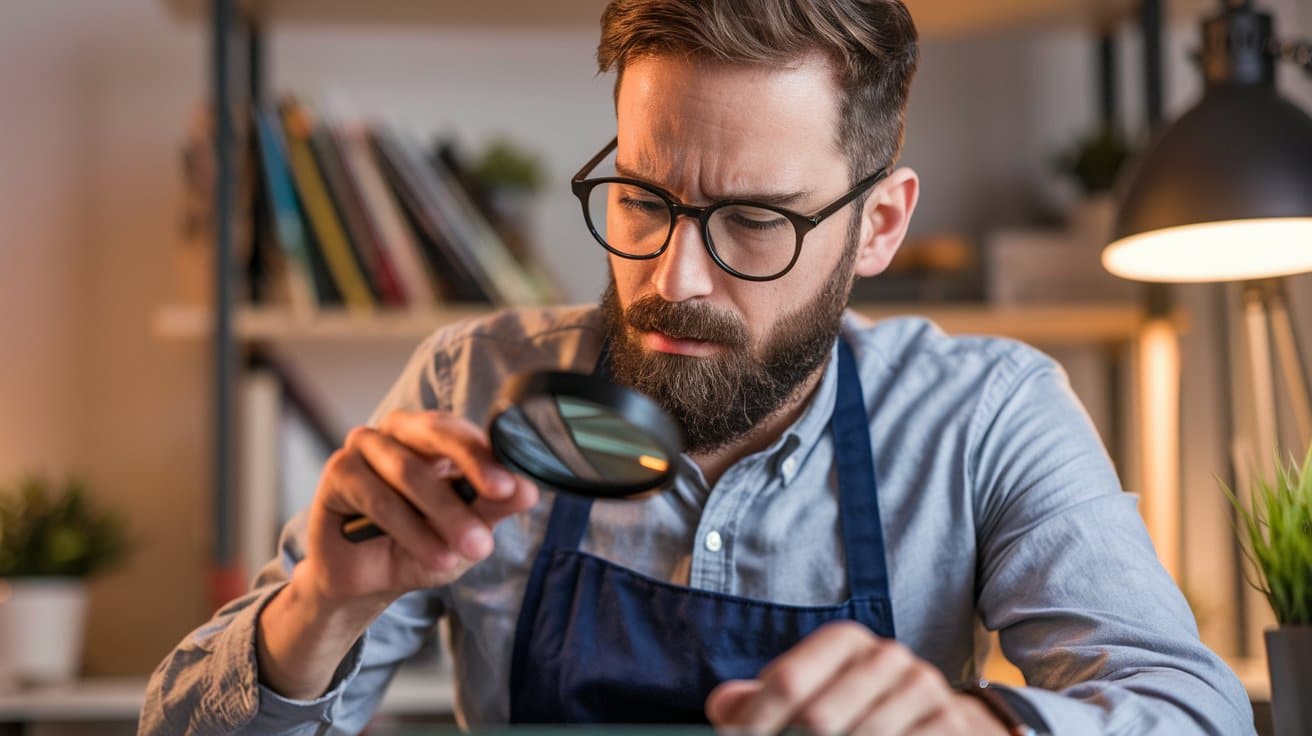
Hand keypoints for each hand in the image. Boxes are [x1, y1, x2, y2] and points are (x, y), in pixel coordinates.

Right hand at [297, 408, 538, 609]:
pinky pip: (379, 498)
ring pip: (411, 471)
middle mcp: (399, 430)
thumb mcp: (465, 531)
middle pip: (438, 433)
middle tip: (500, 495)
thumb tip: (528, 489)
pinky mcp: (338, 471)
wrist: (366, 584)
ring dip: (446, 513)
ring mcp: (364, 445)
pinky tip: (437, 556)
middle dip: (473, 466)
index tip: (514, 486)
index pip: (467, 432)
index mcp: (434, 434)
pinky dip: (412, 530)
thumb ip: (492, 508)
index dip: (492, 456)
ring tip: (473, 548)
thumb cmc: (418, 546)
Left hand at [705, 621, 1008, 735]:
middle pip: (818, 719)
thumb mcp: (808, 693)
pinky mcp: (949, 723)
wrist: (933, 720)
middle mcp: (887, 656)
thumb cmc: (851, 708)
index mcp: (844, 640)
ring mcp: (923, 688)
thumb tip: (723, 708)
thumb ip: (759, 700)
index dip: (756, 723)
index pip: (786, 682)